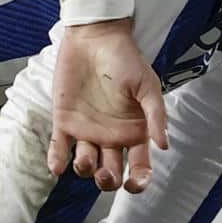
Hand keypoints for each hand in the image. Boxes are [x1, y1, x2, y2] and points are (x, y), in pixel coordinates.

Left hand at [47, 19, 168, 193]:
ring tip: (84, 161)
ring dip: (86, 171)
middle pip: (112, 172)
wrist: (94, 38)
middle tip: (106, 173)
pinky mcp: (65, 121)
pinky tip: (58, 168)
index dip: (138, 182)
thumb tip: (164, 146)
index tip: (133, 184)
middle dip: (109, 180)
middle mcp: (112, 137)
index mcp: (136, 132)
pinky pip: (60, 148)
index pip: (140, 167)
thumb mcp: (148, 86)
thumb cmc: (126, 59)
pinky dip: (57, 161)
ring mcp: (88, 130)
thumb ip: (156, 116)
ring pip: (86, 165)